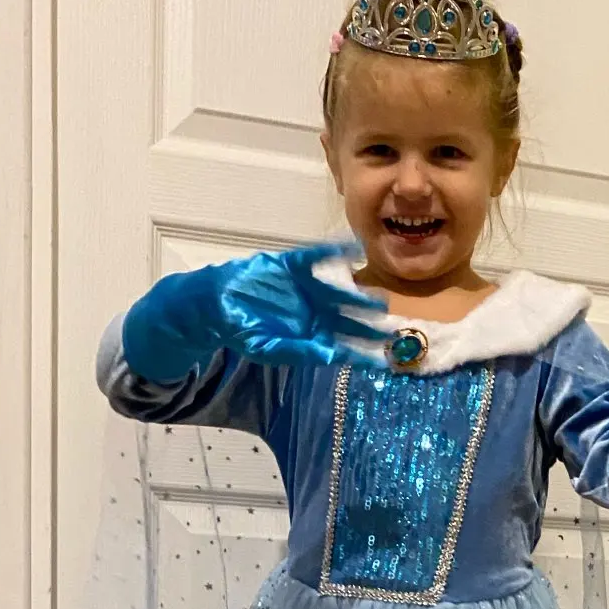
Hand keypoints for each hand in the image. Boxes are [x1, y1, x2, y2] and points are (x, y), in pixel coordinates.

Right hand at [121, 243, 384, 381]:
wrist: (216, 304)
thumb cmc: (241, 330)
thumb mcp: (268, 347)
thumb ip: (300, 351)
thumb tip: (332, 355)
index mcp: (312, 336)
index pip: (345, 346)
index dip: (366, 352)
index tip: (388, 360)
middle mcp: (315, 313)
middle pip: (349, 318)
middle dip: (370, 323)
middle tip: (392, 326)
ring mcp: (307, 288)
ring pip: (339, 290)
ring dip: (358, 292)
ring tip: (379, 297)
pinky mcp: (293, 265)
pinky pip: (316, 257)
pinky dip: (333, 251)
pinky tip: (352, 247)